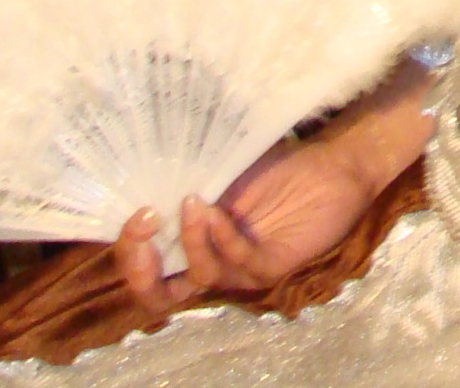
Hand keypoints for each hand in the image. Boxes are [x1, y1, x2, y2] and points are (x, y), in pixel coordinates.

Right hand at [111, 136, 378, 316]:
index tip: (135, 213)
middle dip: (141, 266)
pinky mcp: (271, 266)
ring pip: (200, 275)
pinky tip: (217, 212)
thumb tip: (136, 174)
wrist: (330, 164)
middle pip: (159, 294)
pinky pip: (240, 264)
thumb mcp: (217, 171)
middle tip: (144, 225)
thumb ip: (180, 182)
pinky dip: (223, 239)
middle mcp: (210, 264)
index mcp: (190, 247)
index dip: (129, 253)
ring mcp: (240, 270)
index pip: (145, 272)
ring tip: (193, 202)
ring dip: (190, 239)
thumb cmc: (274, 167)